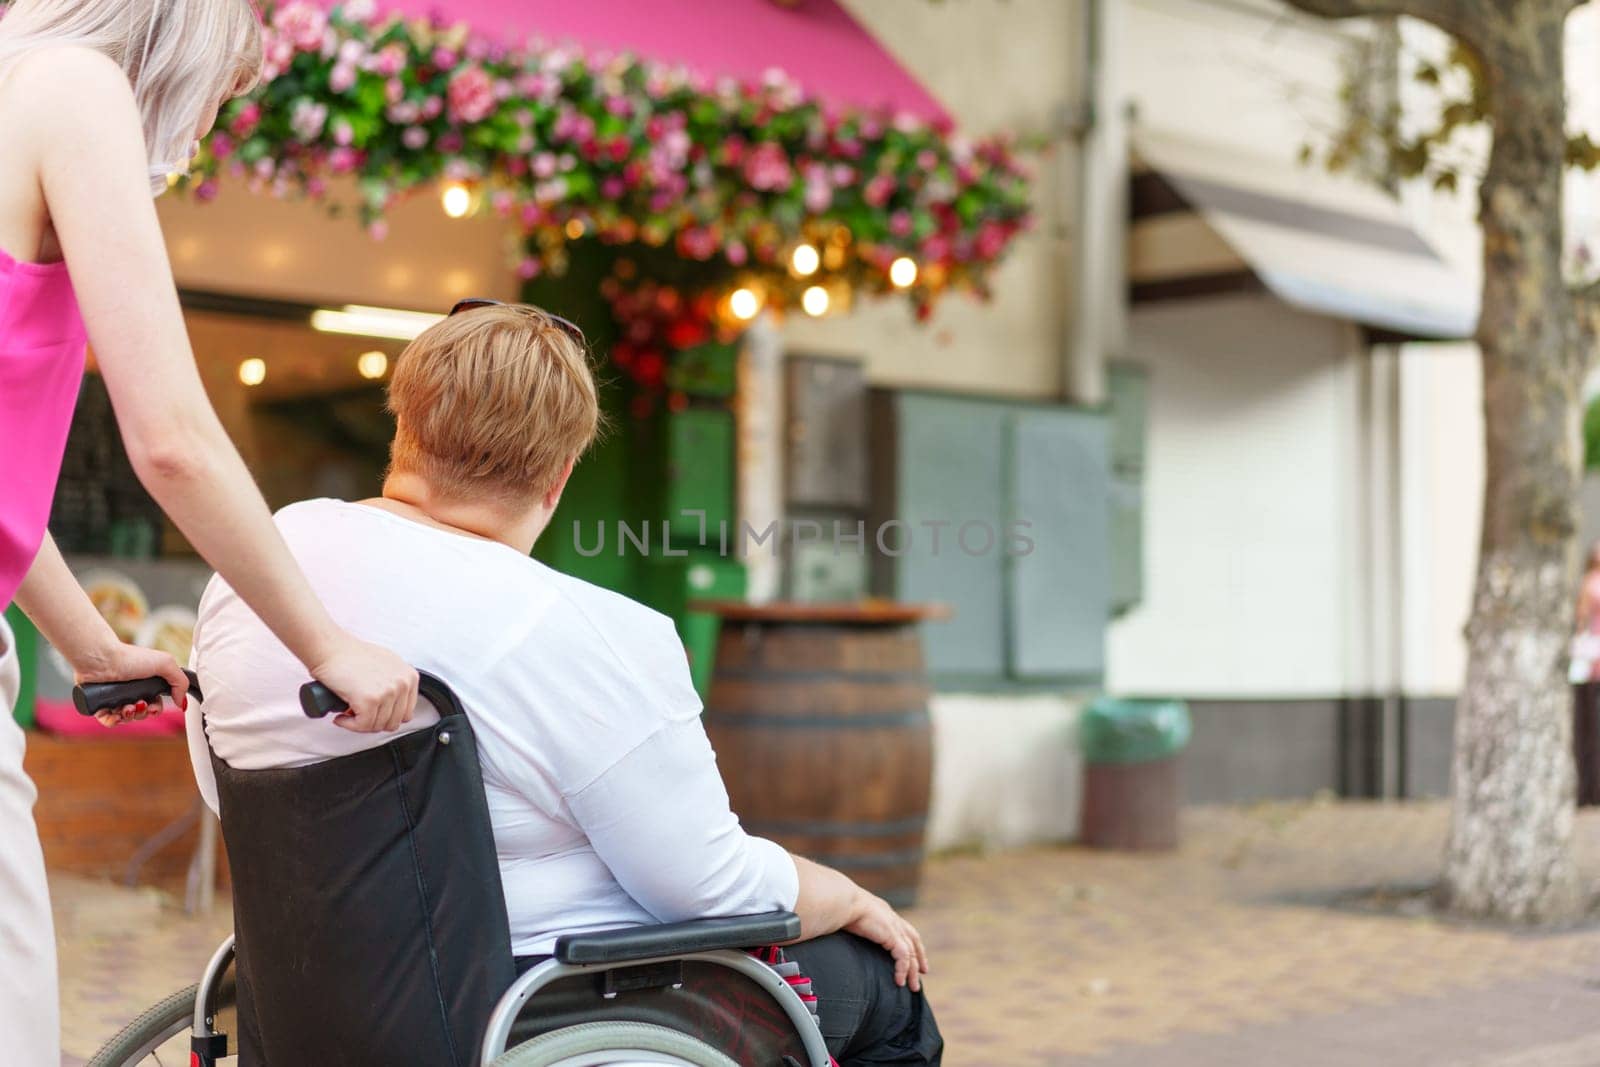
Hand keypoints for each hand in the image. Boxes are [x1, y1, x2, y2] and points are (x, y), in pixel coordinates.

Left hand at [73, 640, 188, 727]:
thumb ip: (181, 682)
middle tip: (140, 705)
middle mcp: (130, 690)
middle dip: (143, 713)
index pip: (155, 703)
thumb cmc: (130, 658)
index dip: (156, 709)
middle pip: (141, 713)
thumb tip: (182, 702)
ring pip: (125, 718)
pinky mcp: (99, 704)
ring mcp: (114, 698)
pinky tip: (115, 714)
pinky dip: (113, 721)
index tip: (154, 707)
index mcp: (145, 682)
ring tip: (126, 707)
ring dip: (129, 717)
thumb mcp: (166, 663)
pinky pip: (107, 720)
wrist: (101, 660)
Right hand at [307, 633, 417, 733]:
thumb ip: (395, 682)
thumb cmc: (351, 655)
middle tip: (360, 716)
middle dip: (374, 722)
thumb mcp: (386, 664)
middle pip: (393, 722)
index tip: (374, 715)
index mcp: (409, 676)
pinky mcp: (370, 700)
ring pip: (377, 726)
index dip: (387, 717)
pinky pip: (362, 726)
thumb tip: (393, 702)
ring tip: (349, 714)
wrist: (331, 649)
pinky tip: (342, 717)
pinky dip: (349, 725)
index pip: (406, 713)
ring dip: (360, 724)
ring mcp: (388, 692)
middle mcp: (402, 684)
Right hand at [844, 891, 929, 991]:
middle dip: (919, 957)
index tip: (914, 954)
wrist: (843, 902)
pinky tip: (899, 981)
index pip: (903, 928)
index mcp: (885, 913)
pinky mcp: (892, 936)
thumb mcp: (852, 917)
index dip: (910, 942)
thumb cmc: (841, 908)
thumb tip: (842, 932)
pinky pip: (903, 957)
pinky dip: (902, 970)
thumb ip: (855, 925)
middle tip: (923, 972)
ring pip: (910, 953)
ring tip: (912, 987)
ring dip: (912, 971)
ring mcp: (894, 927)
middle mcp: (893, 919)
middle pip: (913, 940)